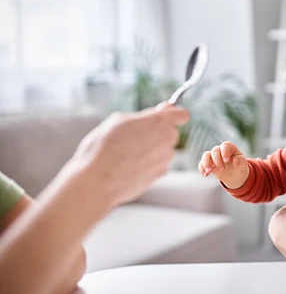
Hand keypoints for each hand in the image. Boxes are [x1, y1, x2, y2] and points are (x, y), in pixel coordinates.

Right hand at [62, 104, 189, 206]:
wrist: (96, 181)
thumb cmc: (103, 147)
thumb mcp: (118, 120)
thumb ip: (144, 115)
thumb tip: (159, 112)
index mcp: (159, 122)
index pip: (182, 114)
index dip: (172, 113)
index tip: (162, 115)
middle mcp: (167, 141)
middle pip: (171, 132)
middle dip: (157, 132)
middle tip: (134, 136)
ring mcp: (165, 160)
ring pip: (163, 149)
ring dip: (151, 149)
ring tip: (127, 154)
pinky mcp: (160, 175)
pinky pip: (157, 164)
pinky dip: (147, 164)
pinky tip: (128, 167)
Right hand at [198, 141, 249, 188]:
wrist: (234, 175)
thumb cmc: (239, 167)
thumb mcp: (243, 165)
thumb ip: (241, 161)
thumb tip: (235, 160)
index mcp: (230, 147)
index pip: (225, 145)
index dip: (224, 152)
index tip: (226, 161)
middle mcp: (220, 150)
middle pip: (215, 151)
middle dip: (217, 160)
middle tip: (222, 169)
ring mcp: (213, 156)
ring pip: (206, 155)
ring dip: (206, 163)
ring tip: (209, 171)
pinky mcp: (208, 163)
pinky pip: (202, 163)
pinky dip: (202, 168)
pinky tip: (205, 175)